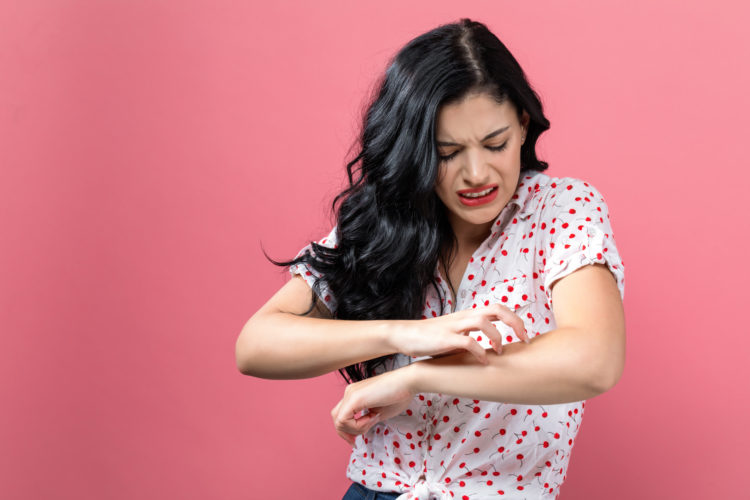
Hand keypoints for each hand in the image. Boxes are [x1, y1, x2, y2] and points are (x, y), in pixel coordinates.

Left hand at [330, 367, 415, 445]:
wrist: (408, 382)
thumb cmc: (399, 395)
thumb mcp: (379, 413)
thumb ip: (367, 421)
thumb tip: (360, 430)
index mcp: (355, 395)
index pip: (341, 415)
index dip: (347, 431)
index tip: (355, 441)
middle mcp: (350, 392)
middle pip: (336, 418)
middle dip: (345, 433)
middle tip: (356, 441)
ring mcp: (351, 393)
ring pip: (338, 421)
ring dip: (355, 429)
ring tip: (373, 421)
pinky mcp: (355, 397)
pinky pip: (344, 420)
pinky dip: (357, 426)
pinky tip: (372, 418)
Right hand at [389, 304, 529, 363]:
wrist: (406, 335)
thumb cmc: (433, 338)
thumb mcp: (457, 334)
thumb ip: (474, 336)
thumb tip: (494, 350)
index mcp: (469, 315)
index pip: (499, 308)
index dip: (516, 320)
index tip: (525, 336)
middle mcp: (465, 317)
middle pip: (497, 309)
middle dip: (515, 323)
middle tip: (524, 340)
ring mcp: (455, 326)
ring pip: (484, 322)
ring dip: (497, 337)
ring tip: (500, 352)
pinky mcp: (445, 338)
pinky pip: (468, 342)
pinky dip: (480, 352)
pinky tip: (484, 362)